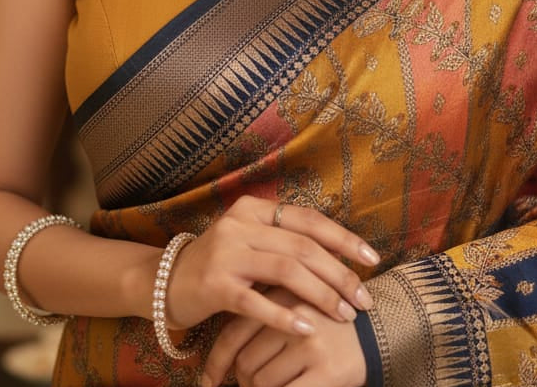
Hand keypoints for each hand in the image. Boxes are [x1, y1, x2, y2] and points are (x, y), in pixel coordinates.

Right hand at [166, 196, 376, 338]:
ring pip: (286, 270)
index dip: (343, 238)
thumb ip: (284, 242)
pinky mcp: (214, 285)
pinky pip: (257, 302)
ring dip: (321, 295)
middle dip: (340, 274)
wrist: (164, 282)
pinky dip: (285, 316)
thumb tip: (340, 255)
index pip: (308, 219)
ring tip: (344, 315)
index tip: (372, 258)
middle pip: (302, 247)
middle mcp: (240, 224)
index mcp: (253, 209)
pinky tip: (308, 329)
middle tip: (364, 298)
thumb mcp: (250, 242)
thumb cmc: (219, 265)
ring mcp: (226, 253)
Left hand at [202, 287, 367, 386]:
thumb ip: (262, 314)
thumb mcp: (292, 306)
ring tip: (272, 385)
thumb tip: (223, 358)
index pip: (234, 333)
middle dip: (243, 381)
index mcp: (281, 295)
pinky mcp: (327, 370)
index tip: (208, 382)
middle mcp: (294, 316)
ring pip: (262, 382)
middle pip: (245, 362)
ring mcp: (311, 343)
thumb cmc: (325, 322)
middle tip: (250, 385)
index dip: (217, 362)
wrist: (377, 331)